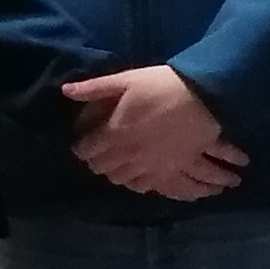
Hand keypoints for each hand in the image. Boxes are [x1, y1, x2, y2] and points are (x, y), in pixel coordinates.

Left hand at [60, 66, 242, 203]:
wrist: (204, 96)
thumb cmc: (161, 85)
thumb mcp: (125, 79)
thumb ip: (94, 88)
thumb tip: (65, 91)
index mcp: (114, 134)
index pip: (88, 151)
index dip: (81, 149)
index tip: (81, 146)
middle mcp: (130, 156)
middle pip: (107, 170)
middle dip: (100, 165)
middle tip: (99, 158)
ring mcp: (154, 167)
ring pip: (130, 182)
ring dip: (122, 179)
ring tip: (122, 174)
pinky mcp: (176, 170)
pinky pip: (161, 188)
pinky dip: (152, 189)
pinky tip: (148, 186)